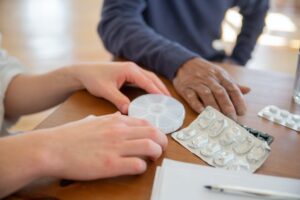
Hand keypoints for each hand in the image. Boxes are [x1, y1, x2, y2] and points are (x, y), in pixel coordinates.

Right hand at [40, 112, 167, 179]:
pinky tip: (138, 168)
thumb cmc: (69, 135)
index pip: (146, 122)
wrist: (52, 148)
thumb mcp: (91, 120)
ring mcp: (115, 147)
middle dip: (162, 141)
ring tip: (153, 158)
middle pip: (154, 133)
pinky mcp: (110, 164)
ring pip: (151, 147)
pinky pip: (137, 165)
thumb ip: (107, 118)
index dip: (155, 131)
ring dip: (156, 153)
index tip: (155, 138)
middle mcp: (119, 131)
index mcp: (115, 121)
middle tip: (161, 148)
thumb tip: (117, 116)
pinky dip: (142, 167)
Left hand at [70, 62, 169, 112]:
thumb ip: (118, 100)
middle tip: (171, 100)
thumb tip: (129, 111)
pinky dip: (150, 86)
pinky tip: (153, 94)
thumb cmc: (93, 79)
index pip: (147, 82)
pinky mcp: (128, 73)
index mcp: (129, 70)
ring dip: (158, 86)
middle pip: (152, 78)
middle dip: (162, 88)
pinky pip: (143, 79)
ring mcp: (130, 69)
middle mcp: (132, 68)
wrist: (83, 72)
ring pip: (149, 78)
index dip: (157, 92)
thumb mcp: (106, 90)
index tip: (166, 100)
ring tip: (165, 97)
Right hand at [173, 57, 249, 119]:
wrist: (184, 63)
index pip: (232, 88)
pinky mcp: (185, 88)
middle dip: (227, 107)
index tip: (242, 112)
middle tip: (232, 119)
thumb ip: (232, 84)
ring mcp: (196, 83)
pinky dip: (197, 105)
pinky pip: (191, 97)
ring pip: (207, 95)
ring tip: (219, 118)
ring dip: (214, 107)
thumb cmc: (204, 71)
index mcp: (220, 75)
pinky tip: (202, 112)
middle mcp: (209, 78)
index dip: (238, 100)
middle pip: (220, 93)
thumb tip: (248, 90)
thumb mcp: (220, 74)